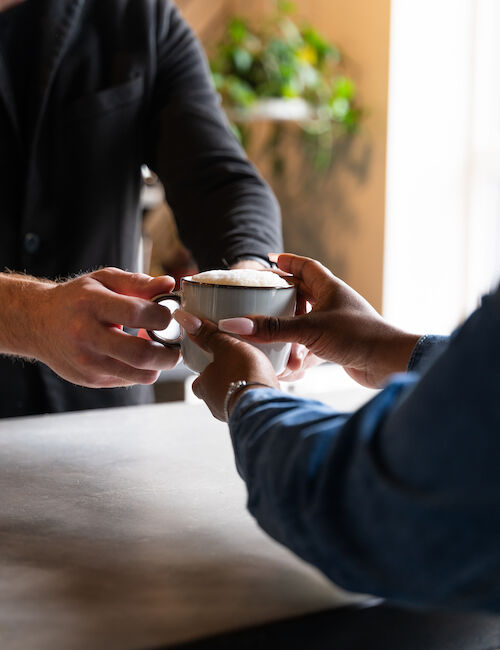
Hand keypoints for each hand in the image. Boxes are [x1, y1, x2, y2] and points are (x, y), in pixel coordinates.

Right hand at [29, 268, 179, 387]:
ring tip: (160, 349)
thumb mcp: (104, 280)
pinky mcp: (90, 379)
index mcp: (90, 305)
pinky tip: (137, 354)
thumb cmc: (77, 298)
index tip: (170, 315)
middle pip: (141, 354)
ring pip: (139, 374)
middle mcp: (86, 336)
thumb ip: (138, 282)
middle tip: (176, 343)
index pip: (136, 313)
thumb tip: (169, 285)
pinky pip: (129, 380)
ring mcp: (87, 363)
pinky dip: (141, 370)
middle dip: (169, 352)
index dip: (162, 316)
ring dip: (159, 365)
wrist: (38, 323)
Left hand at [173, 310, 278, 420]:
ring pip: (233, 400)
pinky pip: (250, 406)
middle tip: (237, 369)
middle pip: (215, 392)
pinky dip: (254, 399)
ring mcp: (233, 414)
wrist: (266, 404)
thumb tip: (184, 319)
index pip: (199, 381)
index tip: (216, 362)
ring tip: (253, 379)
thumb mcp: (226, 346)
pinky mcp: (253, 418)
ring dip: (240, 391)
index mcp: (203, 387)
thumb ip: (209, 334)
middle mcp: (215, 405)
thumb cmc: (243, 375)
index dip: (207, 371)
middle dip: (224, 382)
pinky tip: (263, 391)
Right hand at [218, 254, 420, 388]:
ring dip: (288, 330)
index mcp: (330, 288)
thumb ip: (272, 328)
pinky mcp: (339, 346)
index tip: (268, 259)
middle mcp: (334, 303)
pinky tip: (288, 365)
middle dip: (281, 297)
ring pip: (306, 322)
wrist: (388, 364)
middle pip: (303, 293)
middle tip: (259, 299)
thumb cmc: (356, 336)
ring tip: (269, 336)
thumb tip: (234, 325)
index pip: (305, 266)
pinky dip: (299, 353)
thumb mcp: (308, 329)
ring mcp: (337, 325)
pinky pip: (312, 345)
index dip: (287, 261)